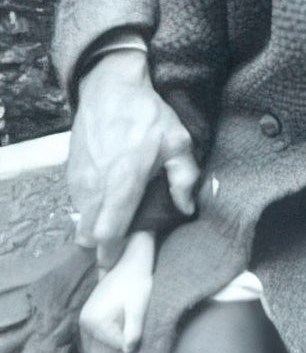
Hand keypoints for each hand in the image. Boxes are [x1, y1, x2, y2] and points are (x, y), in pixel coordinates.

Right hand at [69, 50, 198, 267]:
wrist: (110, 89)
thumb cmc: (148, 115)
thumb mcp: (177, 141)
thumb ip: (185, 177)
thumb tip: (187, 208)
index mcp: (123, 181)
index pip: (109, 233)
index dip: (114, 254)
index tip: (125, 263)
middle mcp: (96, 186)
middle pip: (89, 236)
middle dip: (103, 248)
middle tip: (124, 248)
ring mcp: (79, 180)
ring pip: (81, 221)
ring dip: (97, 229)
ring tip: (119, 225)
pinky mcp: (71, 173)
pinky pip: (78, 204)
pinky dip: (90, 211)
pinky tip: (109, 203)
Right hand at [78, 232, 154, 352]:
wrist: (132, 260)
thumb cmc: (137, 282)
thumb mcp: (138, 306)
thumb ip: (133, 329)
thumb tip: (127, 351)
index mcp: (93, 322)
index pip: (115, 345)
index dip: (131, 337)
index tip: (139, 322)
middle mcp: (83, 322)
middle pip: (107, 343)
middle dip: (122, 336)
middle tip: (134, 319)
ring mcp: (85, 317)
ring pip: (104, 336)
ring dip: (117, 332)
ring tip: (128, 314)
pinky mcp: (90, 312)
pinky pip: (101, 329)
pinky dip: (112, 328)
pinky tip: (122, 315)